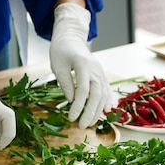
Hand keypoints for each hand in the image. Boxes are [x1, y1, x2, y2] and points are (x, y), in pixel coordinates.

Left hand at [49, 2, 109, 127]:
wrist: (72, 38)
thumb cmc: (61, 51)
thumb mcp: (57, 66)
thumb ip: (65, 83)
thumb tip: (72, 101)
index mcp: (83, 65)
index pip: (83, 90)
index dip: (78, 106)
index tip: (71, 118)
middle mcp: (96, 69)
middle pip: (97, 95)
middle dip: (90, 112)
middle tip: (83, 126)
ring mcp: (101, 72)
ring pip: (104, 94)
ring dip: (98, 110)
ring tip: (91, 123)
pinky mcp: (102, 75)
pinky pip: (107, 90)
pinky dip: (107, 101)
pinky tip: (106, 112)